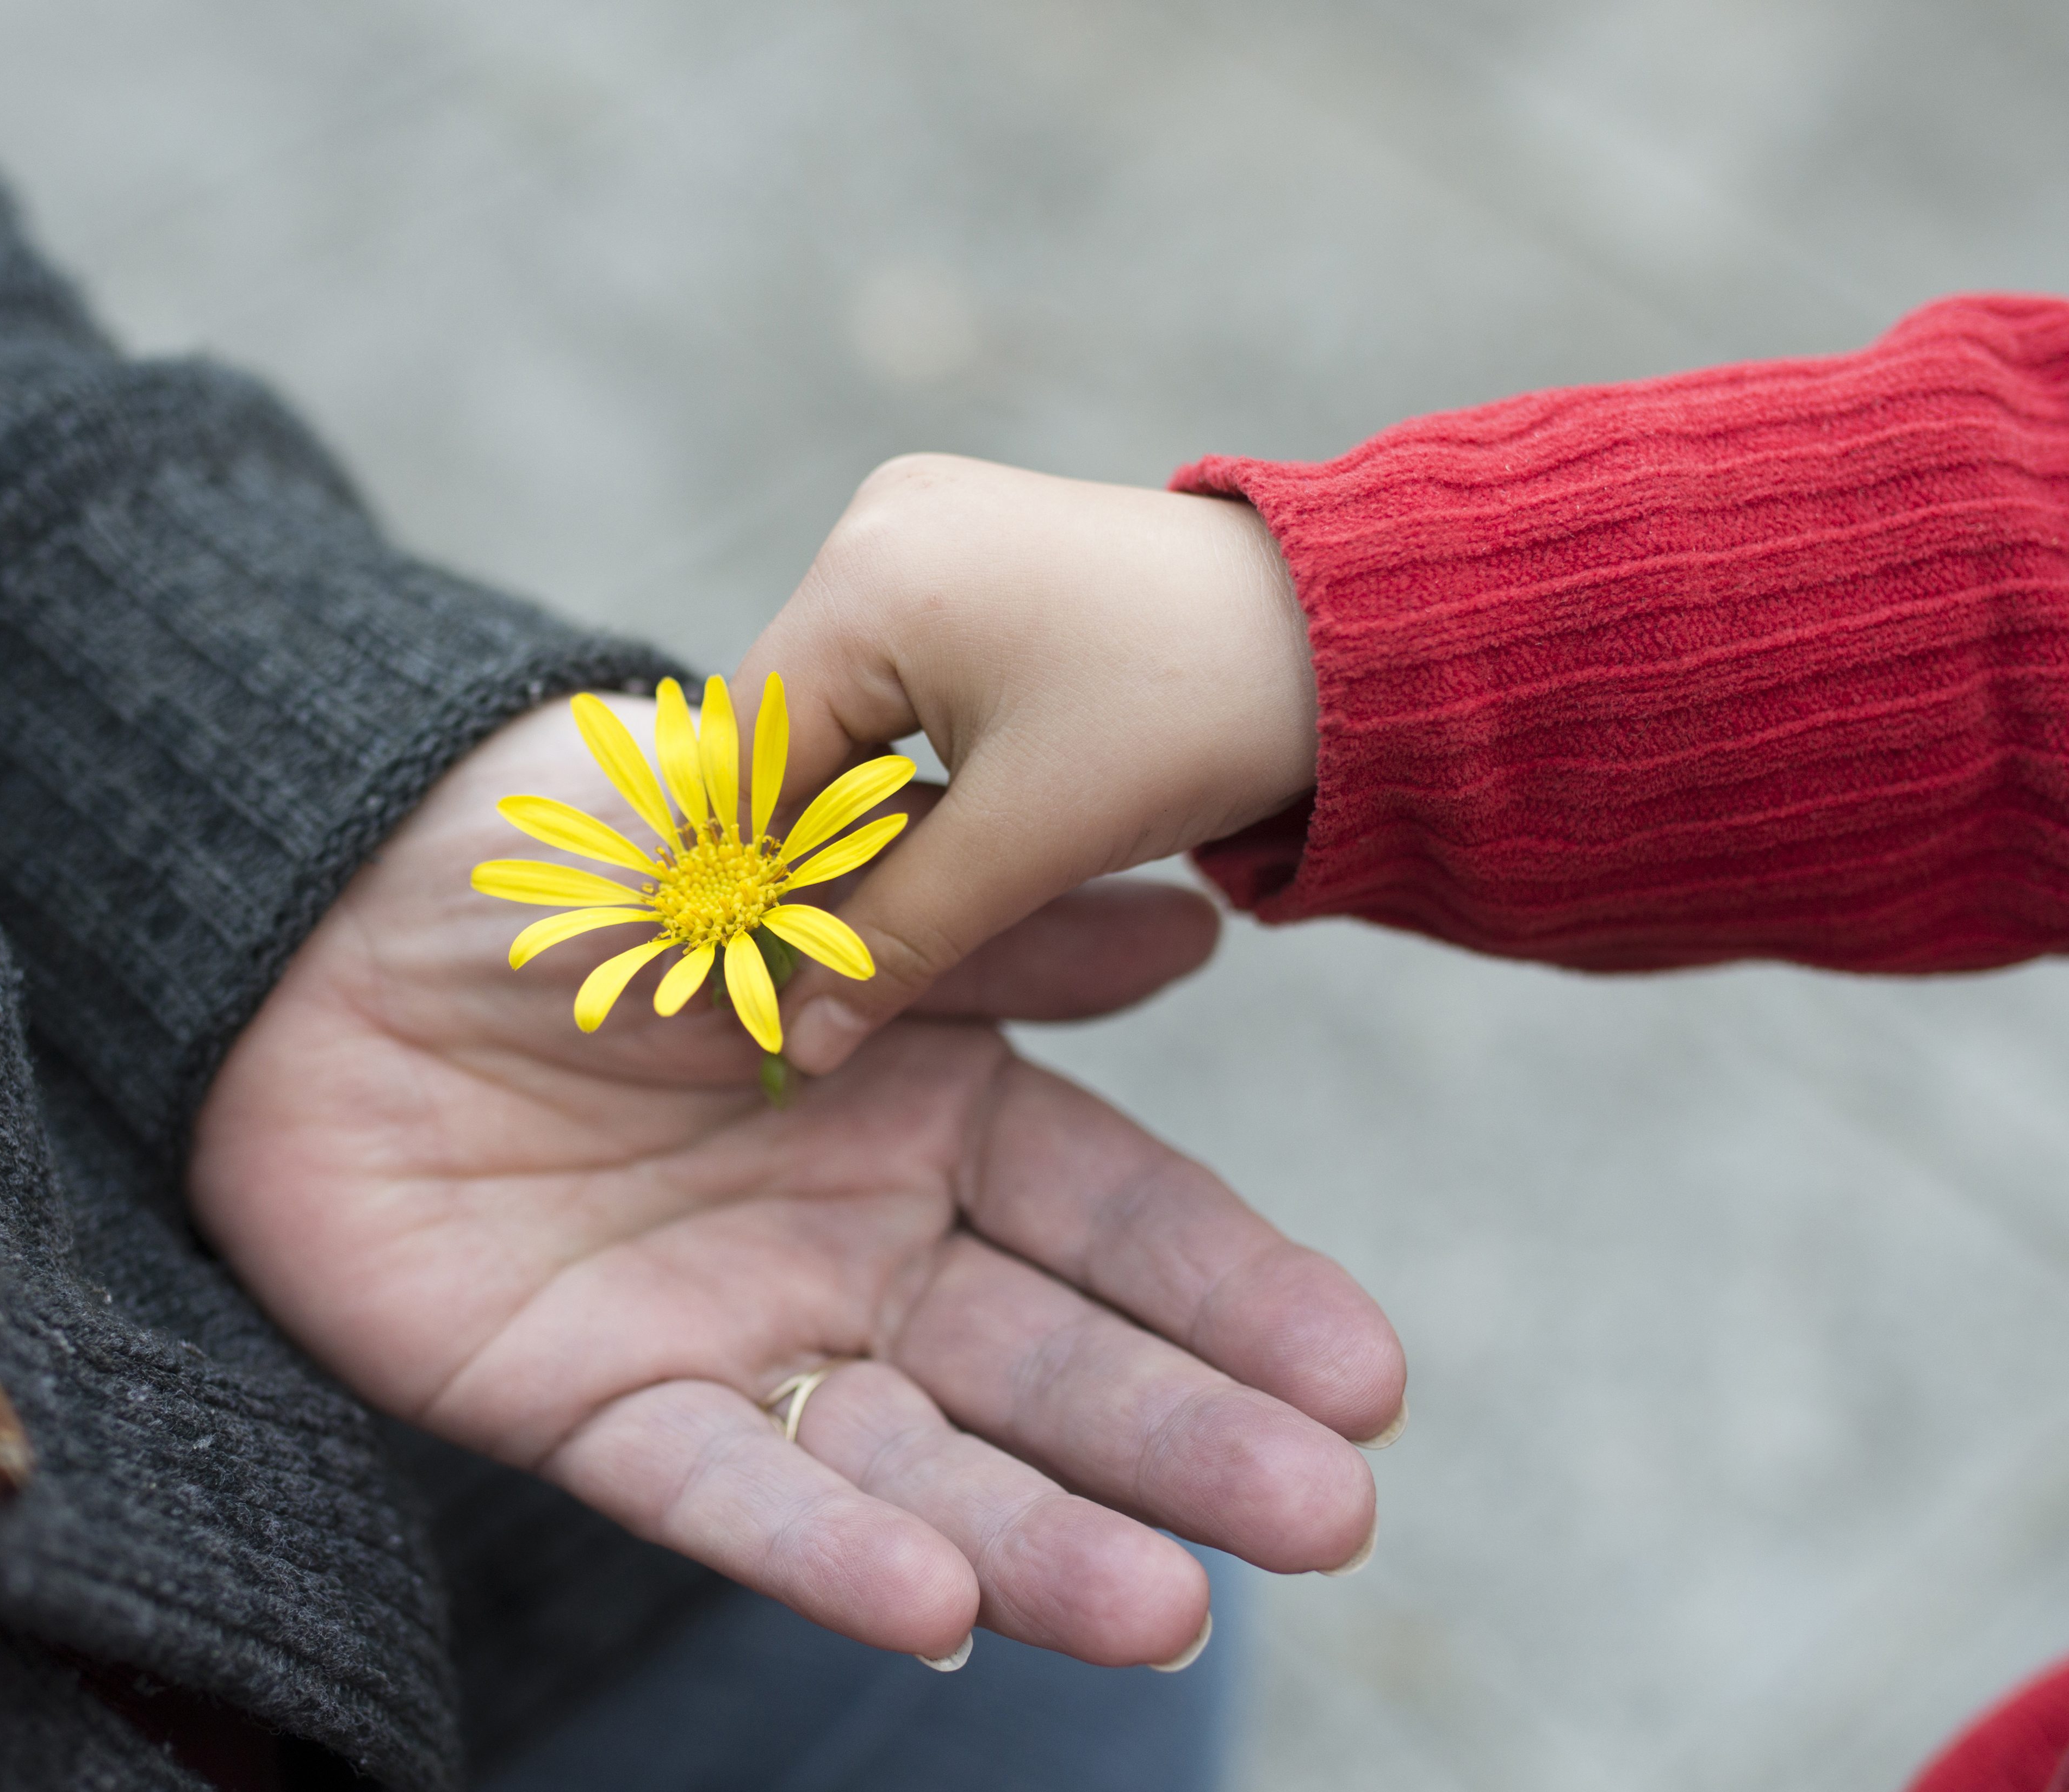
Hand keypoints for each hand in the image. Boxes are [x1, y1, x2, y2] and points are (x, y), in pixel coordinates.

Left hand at [189, 699, 1398, 1667]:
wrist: (321, 920)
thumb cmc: (570, 866)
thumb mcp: (786, 860)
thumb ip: (980, 920)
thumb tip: (1196, 935)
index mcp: (924, 1106)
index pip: (1114, 1218)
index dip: (1235, 1295)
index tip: (1367, 1377)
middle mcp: (855, 1241)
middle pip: (1045, 1364)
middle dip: (1183, 1442)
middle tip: (1326, 1523)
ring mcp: (735, 1333)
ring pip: (910, 1459)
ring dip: (1037, 1538)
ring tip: (1169, 1612)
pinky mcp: (594, 1405)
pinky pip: (720, 1488)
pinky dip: (817, 1549)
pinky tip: (935, 1608)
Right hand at [734, 452, 1319, 1072]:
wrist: (1352, 629)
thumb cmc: (1193, 717)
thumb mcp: (1028, 844)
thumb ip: (895, 941)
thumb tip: (797, 1044)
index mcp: (870, 580)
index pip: (746, 754)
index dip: (746, 875)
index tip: (752, 978)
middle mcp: (875, 526)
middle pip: (783, 723)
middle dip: (798, 841)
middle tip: (808, 958)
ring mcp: (918, 522)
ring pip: (834, 703)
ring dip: (850, 801)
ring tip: (876, 898)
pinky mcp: (965, 544)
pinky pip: (887, 668)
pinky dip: (896, 752)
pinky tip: (932, 816)